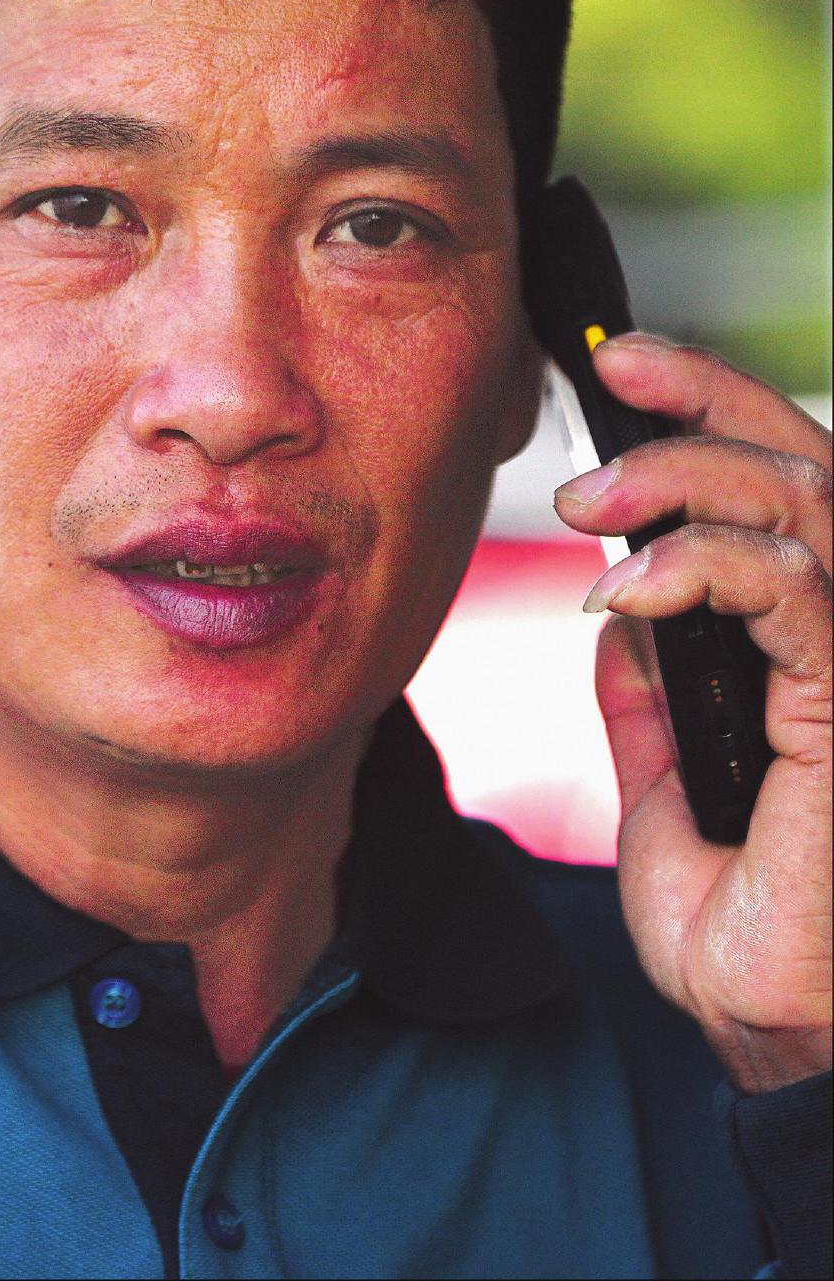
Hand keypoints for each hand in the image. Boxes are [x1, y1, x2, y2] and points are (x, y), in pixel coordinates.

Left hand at [553, 332, 831, 1093]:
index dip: (717, 411)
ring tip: (588, 504)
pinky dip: (707, 567)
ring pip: (806, 509)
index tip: (625, 368)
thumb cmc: (737, 924)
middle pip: (808, 468)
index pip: (787, 491)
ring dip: (686, 482)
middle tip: (610, 392)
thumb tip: (625, 615)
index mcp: (809, 651)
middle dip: (704, 409)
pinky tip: (629, 588)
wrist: (768, 1028)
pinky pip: (799, 594)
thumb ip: (651, 696)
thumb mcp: (662, 788)